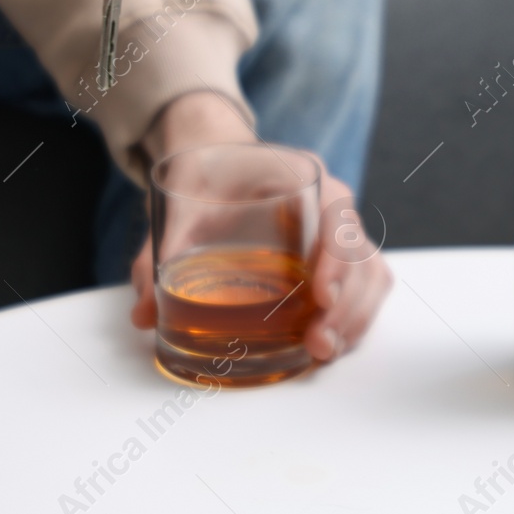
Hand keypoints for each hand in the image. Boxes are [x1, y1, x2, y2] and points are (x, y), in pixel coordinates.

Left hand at [128, 93, 393, 363]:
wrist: (216, 159)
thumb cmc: (204, 176)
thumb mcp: (176, 205)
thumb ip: (157, 256)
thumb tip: (143, 315)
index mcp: (300, 173)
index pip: (338, 212)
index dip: (337, 257)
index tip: (320, 297)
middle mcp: (330, 199)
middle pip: (361, 254)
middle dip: (346, 306)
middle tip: (319, 345)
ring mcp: (338, 228)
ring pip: (370, 274)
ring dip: (355, 318)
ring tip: (323, 353)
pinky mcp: (337, 254)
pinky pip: (364, 285)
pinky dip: (354, 317)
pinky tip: (329, 345)